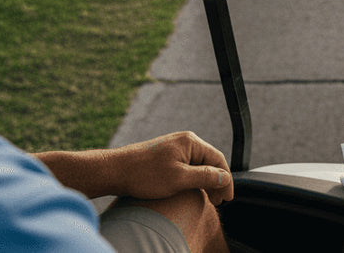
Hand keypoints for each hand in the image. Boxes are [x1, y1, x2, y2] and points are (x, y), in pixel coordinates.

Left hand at [111, 131, 233, 205]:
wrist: (116, 170)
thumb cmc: (145, 174)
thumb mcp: (179, 179)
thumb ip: (205, 176)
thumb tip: (225, 177)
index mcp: (191, 142)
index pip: (218, 159)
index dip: (226, 179)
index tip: (228, 197)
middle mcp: (185, 141)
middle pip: (210, 161)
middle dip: (216, 181)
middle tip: (218, 202)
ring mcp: (175, 147)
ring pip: (199, 165)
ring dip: (205, 181)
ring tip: (208, 198)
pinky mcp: (167, 155)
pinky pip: (188, 166)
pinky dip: (194, 178)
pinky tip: (193, 190)